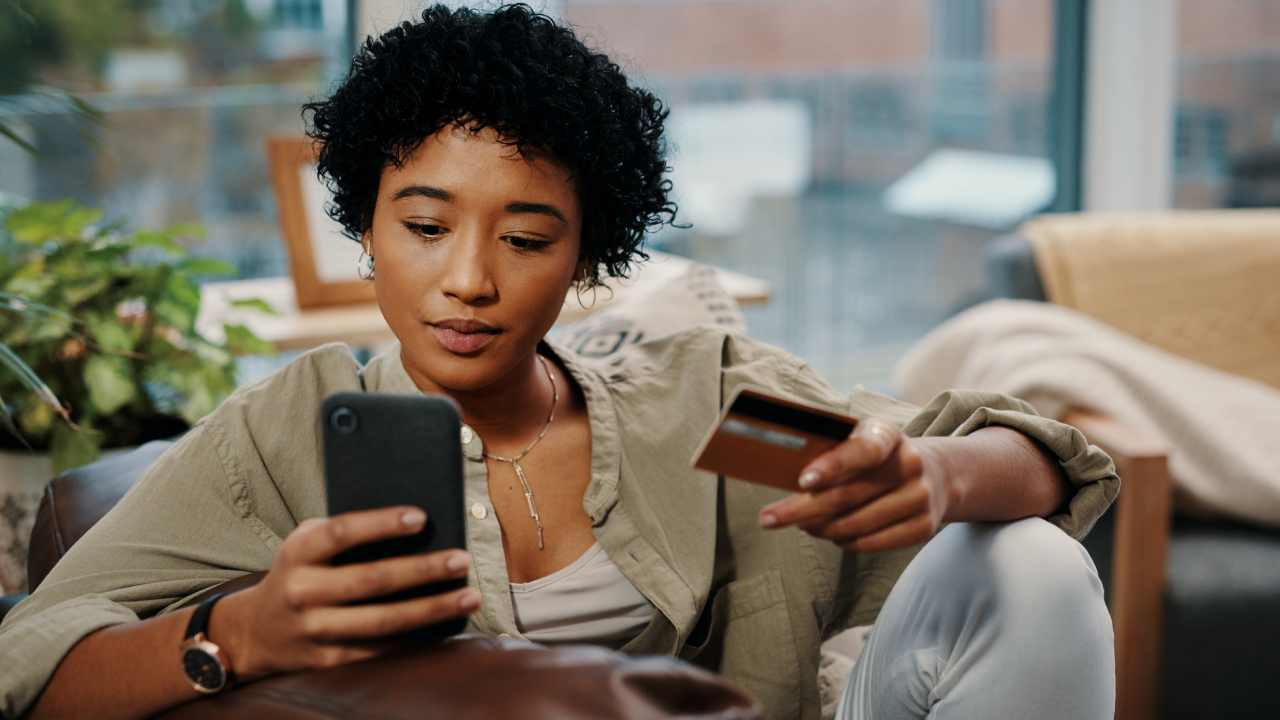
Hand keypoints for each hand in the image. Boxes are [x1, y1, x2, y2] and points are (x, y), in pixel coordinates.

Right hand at [210, 506, 480, 680]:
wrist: (253, 631)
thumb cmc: (300, 573)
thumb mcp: (308, 544)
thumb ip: (348, 533)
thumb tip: (419, 525)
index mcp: (298, 552)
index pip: (341, 533)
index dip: (381, 524)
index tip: (421, 517)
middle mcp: (303, 592)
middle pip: (371, 580)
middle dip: (422, 570)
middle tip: (462, 560)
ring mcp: (315, 630)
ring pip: (383, 621)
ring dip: (432, 609)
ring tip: (470, 596)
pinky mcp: (329, 660)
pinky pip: (381, 648)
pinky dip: (419, 637)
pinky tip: (448, 624)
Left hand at [757, 417, 949, 552]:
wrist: (936, 474)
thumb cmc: (877, 458)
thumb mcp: (860, 441)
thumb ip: (831, 452)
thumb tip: (783, 474)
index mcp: (888, 434)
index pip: (862, 450)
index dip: (832, 467)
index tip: (802, 481)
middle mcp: (910, 463)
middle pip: (847, 495)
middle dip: (800, 509)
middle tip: (767, 518)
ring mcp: (920, 497)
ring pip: (854, 524)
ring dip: (819, 528)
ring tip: (801, 523)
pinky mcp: (923, 527)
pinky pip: (870, 543)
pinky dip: (843, 541)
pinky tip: (830, 533)